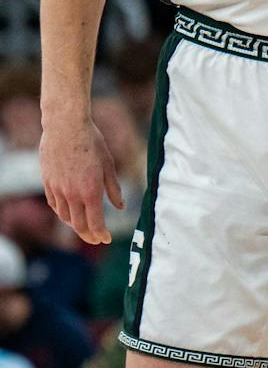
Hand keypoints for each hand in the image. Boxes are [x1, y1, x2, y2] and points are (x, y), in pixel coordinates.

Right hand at [39, 116, 123, 244]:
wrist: (65, 127)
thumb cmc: (92, 142)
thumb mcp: (108, 165)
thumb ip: (113, 189)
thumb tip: (120, 207)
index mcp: (90, 191)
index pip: (95, 222)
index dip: (101, 234)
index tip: (107, 239)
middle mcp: (72, 194)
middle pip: (78, 225)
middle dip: (89, 235)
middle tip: (97, 239)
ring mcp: (57, 189)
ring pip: (65, 216)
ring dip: (75, 225)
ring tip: (84, 227)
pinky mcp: (47, 183)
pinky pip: (54, 205)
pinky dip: (62, 213)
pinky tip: (69, 213)